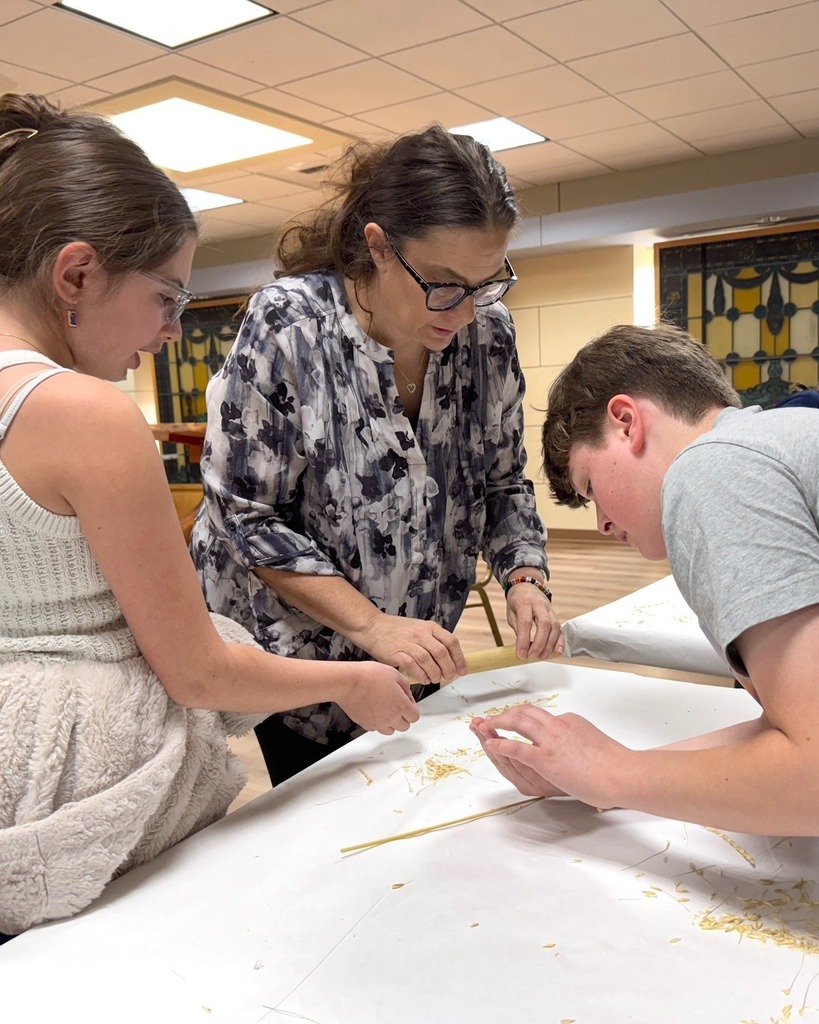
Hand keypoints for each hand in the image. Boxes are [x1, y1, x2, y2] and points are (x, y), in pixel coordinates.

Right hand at [336, 662, 419, 734]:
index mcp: (401, 706)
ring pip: (390, 730)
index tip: (407, 701)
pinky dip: (377, 722)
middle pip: (404, 726)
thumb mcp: (394, 674)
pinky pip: (375, 728)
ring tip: (386, 709)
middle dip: (403, 716)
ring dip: (391, 722)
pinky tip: (374, 710)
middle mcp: (391, 718)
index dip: (412, 708)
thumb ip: (405, 685)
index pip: (415, 716)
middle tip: (398, 705)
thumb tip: (407, 691)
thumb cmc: (369, 676)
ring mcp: (377, 723)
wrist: (348, 682)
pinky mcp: (365, 724)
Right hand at [354, 613, 467, 684]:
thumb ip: (434, 641)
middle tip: (448, 677)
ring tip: (434, 679)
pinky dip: (421, 675)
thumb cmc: (397, 630)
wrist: (372, 626)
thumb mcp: (419, 628)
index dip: (459, 658)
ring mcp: (408, 643)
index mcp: (429, 627)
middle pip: (441, 653)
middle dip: (448, 669)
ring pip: (428, 661)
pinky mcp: (396, 653)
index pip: (451, 641)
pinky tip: (423, 679)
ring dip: (435, 674)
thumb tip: (451, 660)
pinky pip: (413, 666)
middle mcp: (420, 633)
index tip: (462, 671)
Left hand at [470, 704, 627, 808]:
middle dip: (507, 714)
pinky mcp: (546, 759)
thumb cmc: (616, 764)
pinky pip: (517, 748)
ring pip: (518, 723)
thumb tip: (577, 745)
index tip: (516, 722)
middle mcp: (559, 725)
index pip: (543, 716)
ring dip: (500, 723)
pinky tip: (492, 744)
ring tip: (486, 726)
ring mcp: (551, 741)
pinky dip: (502, 744)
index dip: (526, 719)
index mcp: (571, 721)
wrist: (623, 773)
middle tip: (495, 718)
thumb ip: (581, 739)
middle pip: (526, 713)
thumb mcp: (595, 742)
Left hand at [505, 583, 563, 659]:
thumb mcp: (511, 613)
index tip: (521, 653)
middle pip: (544, 624)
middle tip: (532, 656)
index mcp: (524, 602)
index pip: (526, 622)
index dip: (524, 639)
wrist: (527, 586)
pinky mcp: (555, 615)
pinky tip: (558, 651)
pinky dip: (560, 641)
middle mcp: (539, 605)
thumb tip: (522, 647)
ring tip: (542, 656)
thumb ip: (518, 628)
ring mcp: (550, 610)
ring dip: (550, 644)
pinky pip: (560, 629)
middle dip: (539, 643)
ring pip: (554, 627)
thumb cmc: (517, 601)